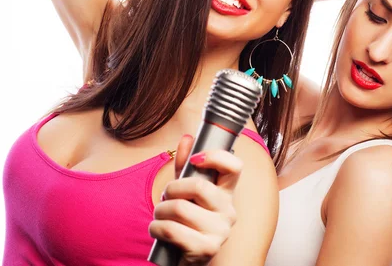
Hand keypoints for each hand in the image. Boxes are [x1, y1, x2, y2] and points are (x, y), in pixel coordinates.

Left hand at [148, 135, 242, 265]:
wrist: (183, 258)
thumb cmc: (186, 222)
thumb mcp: (185, 192)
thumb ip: (185, 166)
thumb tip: (187, 138)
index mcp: (226, 193)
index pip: (235, 167)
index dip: (216, 157)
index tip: (195, 160)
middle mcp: (228, 211)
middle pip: (198, 186)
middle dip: (171, 189)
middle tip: (166, 196)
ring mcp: (220, 232)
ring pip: (180, 208)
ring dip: (160, 211)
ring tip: (160, 216)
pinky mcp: (206, 249)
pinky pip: (171, 229)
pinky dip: (156, 228)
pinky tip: (157, 230)